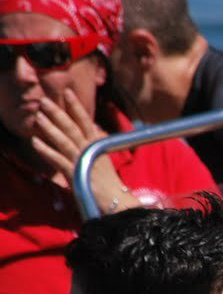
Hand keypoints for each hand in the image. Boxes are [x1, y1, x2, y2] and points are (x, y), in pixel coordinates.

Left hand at [29, 92, 124, 210]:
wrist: (116, 200)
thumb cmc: (108, 181)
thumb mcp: (103, 156)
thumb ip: (95, 141)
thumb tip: (93, 126)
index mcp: (97, 144)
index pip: (85, 121)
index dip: (76, 107)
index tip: (67, 92)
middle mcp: (90, 150)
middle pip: (73, 128)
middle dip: (59, 113)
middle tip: (45, 101)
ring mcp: (83, 161)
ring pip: (65, 141)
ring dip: (51, 128)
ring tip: (38, 117)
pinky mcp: (76, 174)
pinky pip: (59, 160)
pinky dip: (47, 151)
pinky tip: (35, 142)